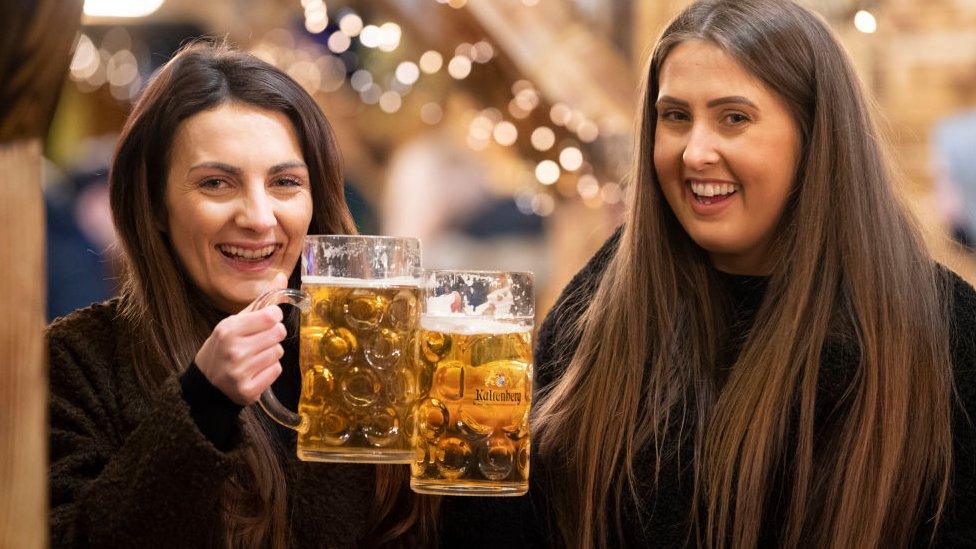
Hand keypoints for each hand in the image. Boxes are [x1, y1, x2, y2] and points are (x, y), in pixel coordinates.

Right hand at [194, 272, 288, 404]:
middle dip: (273, 335)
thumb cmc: (223, 348)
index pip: (271, 316)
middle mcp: (234, 350)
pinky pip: (276, 371)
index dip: (274, 317)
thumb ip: (260, 302)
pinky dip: (269, 370)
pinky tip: (255, 370)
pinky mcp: (248, 390)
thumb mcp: (234, 322)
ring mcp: (240, 372)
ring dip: (271, 353)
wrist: (205, 383)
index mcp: (229, 330)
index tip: (267, 320)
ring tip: (255, 357)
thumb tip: (282, 277)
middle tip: (260, 341)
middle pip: (278, 334)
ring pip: (278, 353)